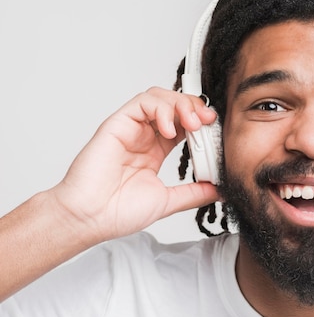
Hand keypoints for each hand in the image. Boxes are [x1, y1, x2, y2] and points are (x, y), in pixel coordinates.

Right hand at [50, 87, 218, 240]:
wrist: (90, 219)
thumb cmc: (118, 212)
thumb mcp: (168, 201)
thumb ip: (194, 193)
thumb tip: (221, 190)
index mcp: (155, 150)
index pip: (184, 124)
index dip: (202, 122)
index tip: (217, 130)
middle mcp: (144, 136)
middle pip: (174, 105)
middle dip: (195, 108)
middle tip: (208, 121)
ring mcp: (130, 128)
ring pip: (159, 97)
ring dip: (181, 105)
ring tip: (193, 124)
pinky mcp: (117, 124)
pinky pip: (142, 102)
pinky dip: (161, 109)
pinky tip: (170, 130)